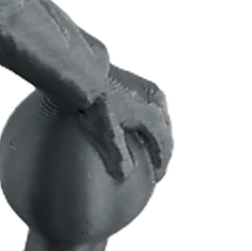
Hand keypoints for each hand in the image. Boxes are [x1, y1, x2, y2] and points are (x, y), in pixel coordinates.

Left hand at [78, 64, 173, 184]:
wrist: (85, 72)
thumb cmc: (94, 104)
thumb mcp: (104, 133)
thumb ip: (117, 155)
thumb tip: (125, 175)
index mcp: (151, 116)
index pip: (163, 145)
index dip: (161, 163)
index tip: (157, 177)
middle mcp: (155, 101)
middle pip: (166, 129)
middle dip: (163, 148)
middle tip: (158, 164)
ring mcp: (148, 88)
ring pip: (162, 113)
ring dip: (160, 130)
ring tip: (154, 141)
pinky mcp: (138, 79)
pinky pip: (152, 101)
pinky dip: (152, 114)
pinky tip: (143, 117)